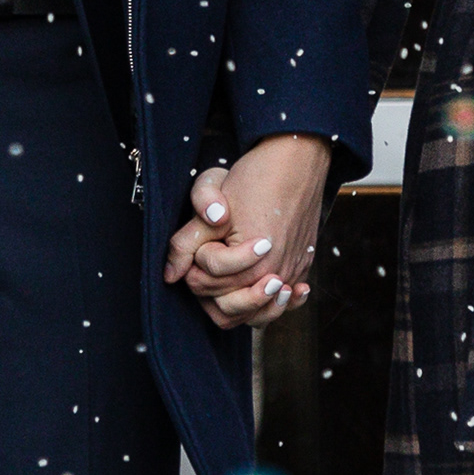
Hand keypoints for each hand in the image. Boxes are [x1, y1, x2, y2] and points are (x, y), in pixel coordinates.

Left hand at [162, 132, 332, 327]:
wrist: (297, 159)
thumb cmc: (255, 178)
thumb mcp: (211, 203)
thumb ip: (186, 242)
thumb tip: (171, 275)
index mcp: (251, 262)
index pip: (206, 282)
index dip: (194, 262)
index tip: (203, 240)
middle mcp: (275, 273)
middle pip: (228, 305)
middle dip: (210, 285)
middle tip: (210, 256)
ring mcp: (292, 272)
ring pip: (258, 315)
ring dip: (240, 305)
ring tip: (231, 286)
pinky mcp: (302, 266)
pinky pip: (286, 303)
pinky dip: (274, 304)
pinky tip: (269, 291)